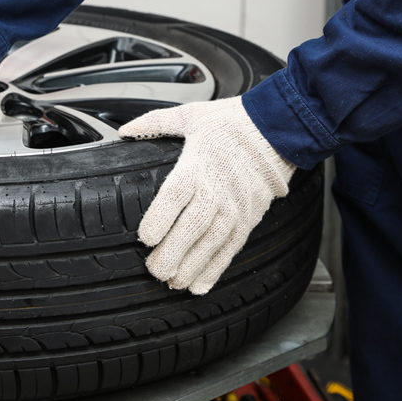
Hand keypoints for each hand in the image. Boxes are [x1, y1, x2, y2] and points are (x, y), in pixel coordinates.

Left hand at [119, 96, 295, 294]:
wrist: (276, 129)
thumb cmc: (231, 123)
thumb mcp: (190, 116)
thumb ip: (155, 123)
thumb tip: (125, 130)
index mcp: (197, 165)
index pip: (175, 197)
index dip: (160, 219)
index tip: (145, 237)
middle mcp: (216, 191)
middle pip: (192, 227)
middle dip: (172, 253)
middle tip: (154, 271)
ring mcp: (234, 208)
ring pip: (211, 244)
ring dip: (191, 267)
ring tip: (173, 283)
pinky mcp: (248, 219)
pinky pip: (231, 249)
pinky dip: (215, 270)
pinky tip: (199, 285)